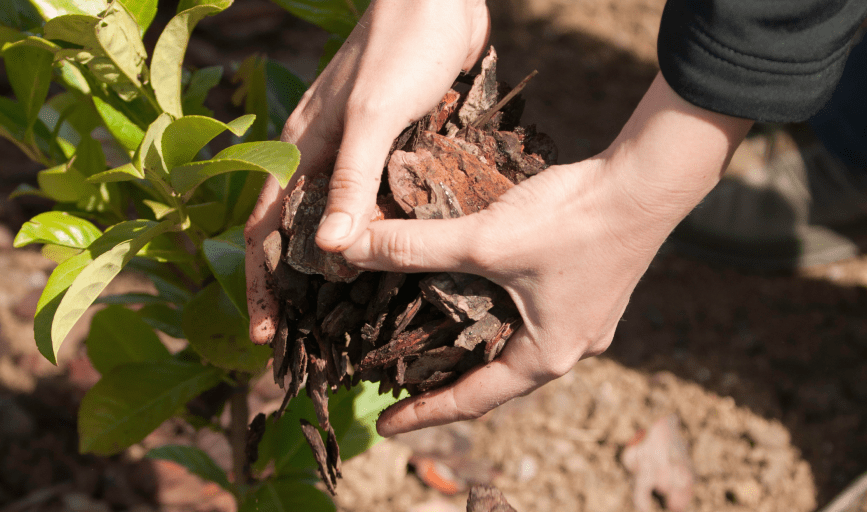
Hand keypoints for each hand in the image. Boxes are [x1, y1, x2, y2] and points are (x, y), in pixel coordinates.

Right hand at [245, 0, 489, 342]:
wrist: (440, 1)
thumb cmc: (400, 49)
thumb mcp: (371, 117)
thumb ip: (350, 179)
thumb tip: (328, 251)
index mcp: (300, 149)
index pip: (266, 230)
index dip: (262, 284)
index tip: (267, 333)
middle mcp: (324, 158)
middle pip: (300, 235)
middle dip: (299, 287)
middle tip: (313, 338)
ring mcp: (359, 156)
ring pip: (341, 223)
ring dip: (344, 265)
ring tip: (356, 314)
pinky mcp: (392, 152)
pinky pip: (379, 205)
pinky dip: (382, 235)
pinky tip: (400, 261)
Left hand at [339, 73, 752, 435]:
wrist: (646, 183)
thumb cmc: (574, 221)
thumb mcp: (486, 240)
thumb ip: (416, 247)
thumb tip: (349, 247)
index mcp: (547, 356)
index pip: (473, 400)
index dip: (425, 414)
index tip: (386, 425)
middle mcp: (568, 346)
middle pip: (494, 378)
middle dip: (447, 381)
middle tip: (401, 382)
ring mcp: (580, 318)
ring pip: (512, 344)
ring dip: (471, 344)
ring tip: (429, 340)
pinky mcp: (583, 288)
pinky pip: (528, 314)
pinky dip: (493, 311)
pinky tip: (472, 290)